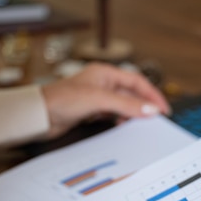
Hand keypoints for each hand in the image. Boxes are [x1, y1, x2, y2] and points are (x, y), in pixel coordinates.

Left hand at [41, 62, 171, 138]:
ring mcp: (97, 98)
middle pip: (132, 94)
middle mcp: (102, 83)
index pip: (137, 81)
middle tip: (156, 120)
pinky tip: (124, 128)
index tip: (162, 109)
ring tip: (142, 126)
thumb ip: (126, 105)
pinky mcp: (91, 112)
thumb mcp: (99, 100)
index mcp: (105, 73)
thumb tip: (150, 109)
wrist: (38, 116)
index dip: (152, 94)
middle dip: (144, 107)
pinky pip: (114, 115)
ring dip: (133, 115)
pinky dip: (121, 121)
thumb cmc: (61, 100)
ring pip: (124, 106)